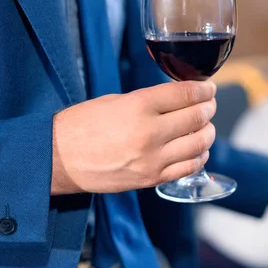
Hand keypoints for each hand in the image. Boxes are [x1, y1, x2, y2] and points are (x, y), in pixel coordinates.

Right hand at [51, 81, 216, 194]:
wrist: (58, 159)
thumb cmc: (82, 125)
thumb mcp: (116, 101)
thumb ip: (150, 100)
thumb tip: (179, 99)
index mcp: (139, 107)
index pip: (186, 94)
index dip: (204, 90)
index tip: (208, 88)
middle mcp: (149, 133)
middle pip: (197, 117)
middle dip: (209, 108)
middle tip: (209, 105)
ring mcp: (152, 159)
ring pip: (199, 144)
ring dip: (208, 132)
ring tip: (206, 126)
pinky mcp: (151, 178)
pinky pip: (188, 168)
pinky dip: (200, 156)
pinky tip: (199, 149)